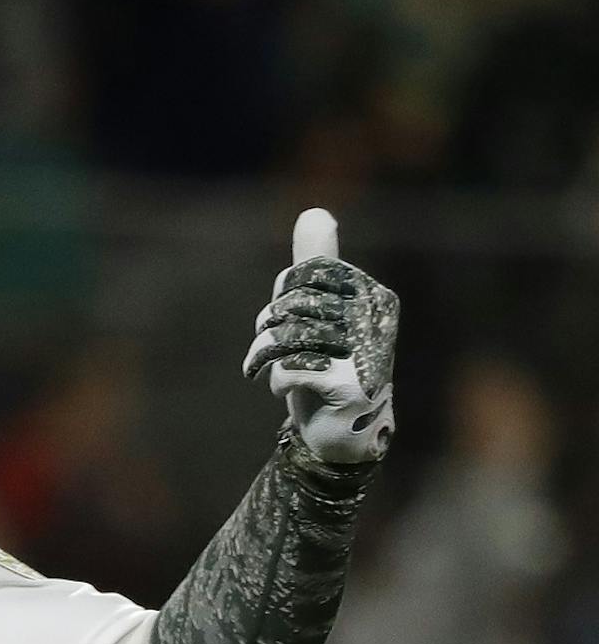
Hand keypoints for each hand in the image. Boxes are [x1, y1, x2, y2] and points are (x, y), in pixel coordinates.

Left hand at [241, 208, 397, 464]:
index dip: (282, 296)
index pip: (305, 274)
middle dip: (269, 328)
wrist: (340, 433)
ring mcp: (368, 355)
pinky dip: (277, 382)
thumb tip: (314, 211)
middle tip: (271, 349)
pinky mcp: (350, 388)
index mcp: (374, 297)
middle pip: (292, 305)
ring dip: (266, 357)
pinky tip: (289, 391)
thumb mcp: (318, 311)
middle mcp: (378, 321)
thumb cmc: (325, 365)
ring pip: (287, 338)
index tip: (286, 316)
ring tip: (269, 369)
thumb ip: (315, 264)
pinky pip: (289, 371)